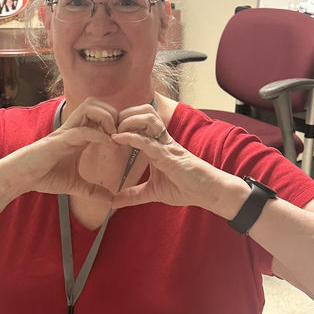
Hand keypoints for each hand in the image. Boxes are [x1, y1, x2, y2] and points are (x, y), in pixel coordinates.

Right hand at [1, 98, 119, 203]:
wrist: (21, 177)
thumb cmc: (44, 176)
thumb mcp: (74, 185)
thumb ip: (93, 191)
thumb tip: (111, 201)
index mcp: (78, 134)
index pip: (100, 114)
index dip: (116, 121)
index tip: (127, 138)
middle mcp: (73, 128)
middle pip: (97, 103)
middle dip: (114, 114)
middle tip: (122, 134)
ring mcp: (67, 131)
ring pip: (90, 107)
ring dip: (107, 118)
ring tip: (115, 136)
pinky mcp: (60, 140)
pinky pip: (84, 130)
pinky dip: (100, 135)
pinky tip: (110, 145)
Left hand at [110, 107, 231, 211]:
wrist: (207, 192)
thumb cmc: (185, 187)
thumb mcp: (153, 192)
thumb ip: (133, 195)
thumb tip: (113, 202)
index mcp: (157, 145)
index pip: (140, 122)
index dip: (123, 121)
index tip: (107, 130)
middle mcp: (161, 140)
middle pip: (144, 112)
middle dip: (124, 114)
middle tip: (110, 127)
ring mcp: (165, 145)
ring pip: (148, 118)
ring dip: (128, 121)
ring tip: (115, 131)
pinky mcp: (168, 155)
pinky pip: (148, 141)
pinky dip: (132, 137)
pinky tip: (118, 138)